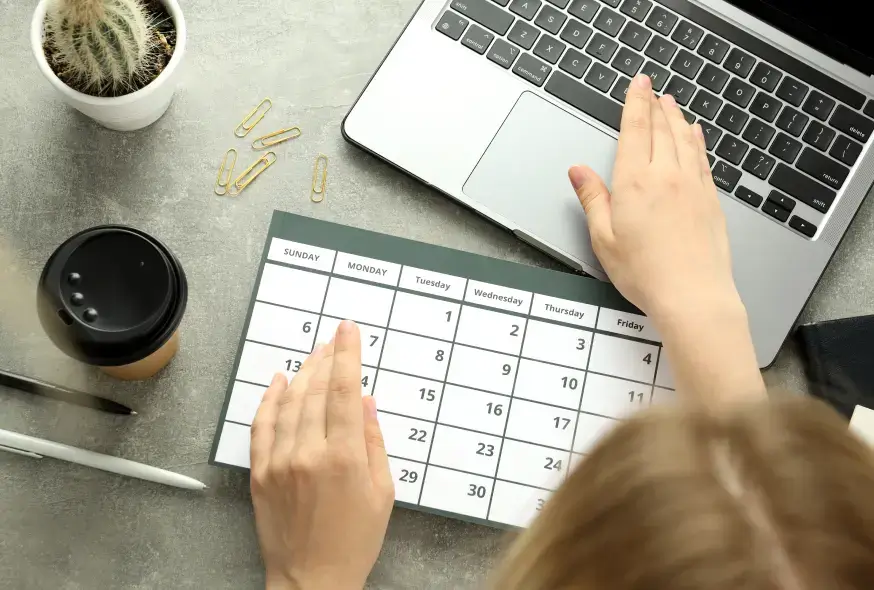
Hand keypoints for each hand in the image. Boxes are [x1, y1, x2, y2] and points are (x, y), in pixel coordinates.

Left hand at [250, 321, 394, 589]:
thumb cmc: (355, 542)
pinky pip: (262, 426)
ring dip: (303, 373)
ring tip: (313, 355)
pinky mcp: (260, 473)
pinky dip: (270, 400)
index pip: (345, 390)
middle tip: (333, 340)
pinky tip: (279, 382)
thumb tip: (366, 403)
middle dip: (326, 358)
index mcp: (346, 457)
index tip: (348, 331)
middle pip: (316, 390)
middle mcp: (310, 453)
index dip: (347, 354)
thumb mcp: (383, 493)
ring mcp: (280, 462)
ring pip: (290, 402)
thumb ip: (374, 443)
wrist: (312, 581)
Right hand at [569, 73, 738, 322]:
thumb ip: (593, 199)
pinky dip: (697, 140)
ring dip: (676, 117)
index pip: (635, 129)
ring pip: (684, 139)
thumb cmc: (646, 274)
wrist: (693, 295)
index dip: (635, 102)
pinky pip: (702, 158)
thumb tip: (578, 172)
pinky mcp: (710, 200)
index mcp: (635, 182)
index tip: (638, 83)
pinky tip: (696, 134)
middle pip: (661, 128)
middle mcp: (666, 176)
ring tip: (671, 103)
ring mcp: (692, 185)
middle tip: (651, 88)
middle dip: (654, 104)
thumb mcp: (604, 239)